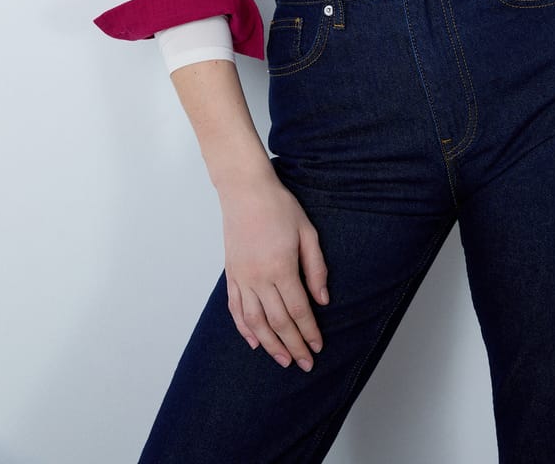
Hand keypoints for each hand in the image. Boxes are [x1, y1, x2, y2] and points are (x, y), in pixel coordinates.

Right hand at [219, 174, 329, 369]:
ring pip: (254, 321)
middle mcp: (259, 277)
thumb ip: (316, 268)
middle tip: (305, 364)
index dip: (309, 331)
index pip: (298, 310)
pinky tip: (254, 341)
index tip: (318, 346)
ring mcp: (242, 277)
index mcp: (281, 267)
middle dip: (293, 345)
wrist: (245, 190)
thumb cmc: (279, 207)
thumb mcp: (307, 232)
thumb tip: (323, 300)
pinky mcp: (231, 274)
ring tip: (282, 359)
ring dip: (269, 344)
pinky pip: (235, 308)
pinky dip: (244, 328)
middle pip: (277, 321)